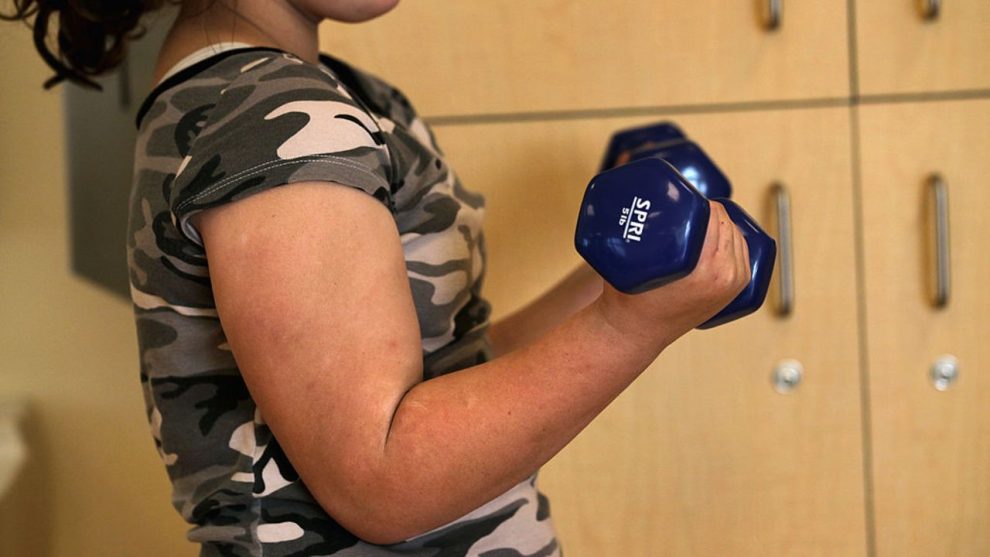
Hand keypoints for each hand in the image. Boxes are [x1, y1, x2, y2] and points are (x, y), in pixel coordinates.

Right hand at [595, 200, 750, 345]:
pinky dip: (733, 239)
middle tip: (686, 206)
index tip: (683, 196)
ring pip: (737, 235)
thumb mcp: (633, 259)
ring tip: (698, 219)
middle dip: (709, 210)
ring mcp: (734, 283)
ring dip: (722, 223)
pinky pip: (742, 252)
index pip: (715, 216)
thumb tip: (637, 194)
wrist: (637, 331)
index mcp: (707, 268)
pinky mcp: (735, 289)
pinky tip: (719, 233)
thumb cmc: (630, 297)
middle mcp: (726, 276)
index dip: (700, 200)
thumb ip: (638, 229)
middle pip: (727, 223)